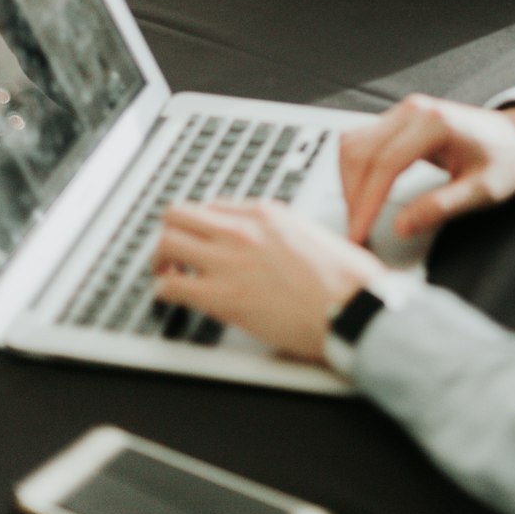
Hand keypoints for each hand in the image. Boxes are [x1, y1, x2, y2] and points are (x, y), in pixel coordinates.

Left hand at [152, 199, 385, 359]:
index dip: (202, 225)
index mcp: (266, 213)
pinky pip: (171, 286)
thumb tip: (272, 243)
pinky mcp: (222, 296)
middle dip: (171, 233)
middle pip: (178, 215)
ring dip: (161, 259)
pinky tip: (171, 297)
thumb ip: (283, 232)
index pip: (212, 206)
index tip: (202, 238)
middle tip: (173, 252)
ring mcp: (228, 261)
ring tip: (167, 273)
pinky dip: (164, 291)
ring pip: (166, 243)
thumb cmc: (346, 278)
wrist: (353, 307)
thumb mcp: (313, 234)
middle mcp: (241, 230)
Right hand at [341, 95, 514, 245]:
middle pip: (361, 152)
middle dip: (353, 196)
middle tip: (356, 233)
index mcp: (435, 123)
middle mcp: (413, 110)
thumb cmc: (504, 160)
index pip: (385, 163)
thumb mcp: (482, 191)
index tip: (359, 232)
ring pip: (354, 144)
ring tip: (357, 217)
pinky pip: (363, 141)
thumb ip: (441, 207)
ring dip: (349, 182)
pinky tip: (362, 195)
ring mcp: (403, 112)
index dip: (367, 202)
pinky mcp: (398, 120)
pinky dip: (356, 170)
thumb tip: (401, 227)